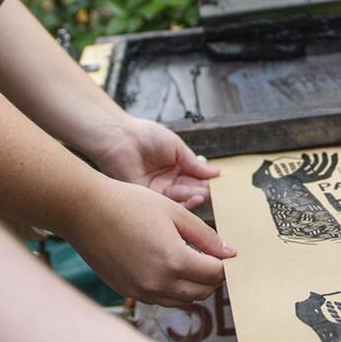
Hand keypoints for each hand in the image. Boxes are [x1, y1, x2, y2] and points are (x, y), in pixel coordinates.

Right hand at [69, 181, 233, 306]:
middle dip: (212, 277)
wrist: (86, 212)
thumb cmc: (128, 205)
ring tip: (191, 264)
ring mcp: (142, 291)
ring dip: (193, 286)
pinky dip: (172, 290)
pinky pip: (160, 299)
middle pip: (202, 292)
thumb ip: (206, 235)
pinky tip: (168, 269)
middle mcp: (159, 283)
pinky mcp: (128, 291)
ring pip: (182, 301)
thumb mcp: (175, 212)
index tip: (224, 253)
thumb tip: (229, 252)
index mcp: (175, 261)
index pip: (214, 274)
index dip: (223, 263)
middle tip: (211, 259)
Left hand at [93, 116, 217, 208]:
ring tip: (205, 194)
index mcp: (175, 167)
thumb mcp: (177, 148)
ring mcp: (157, 190)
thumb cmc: (146, 136)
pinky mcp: (147, 198)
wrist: (120, 137)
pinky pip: (167, 205)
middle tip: (216, 193)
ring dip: (194, 197)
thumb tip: (216, 173)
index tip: (220, 184)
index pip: (195, 178)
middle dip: (203, 191)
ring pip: (180, 199)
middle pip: (189, 190)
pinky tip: (194, 198)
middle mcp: (167, 181)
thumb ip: (195, 164)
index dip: (207, 181)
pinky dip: (182, 203)